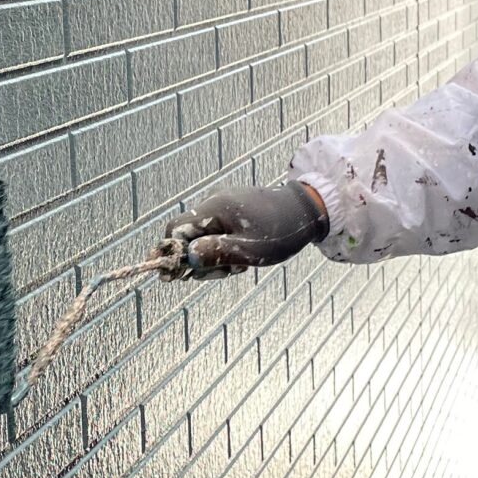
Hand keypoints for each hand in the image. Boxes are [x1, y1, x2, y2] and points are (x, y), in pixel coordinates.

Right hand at [164, 183, 328, 274]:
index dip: (172, 252)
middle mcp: (213, 203)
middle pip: (188, 236)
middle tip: (225, 273)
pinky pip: (217, 233)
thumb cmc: (280, 231)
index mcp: (213, 208)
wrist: (306, 211)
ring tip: (239, 266)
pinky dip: (225, 249)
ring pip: (203, 238)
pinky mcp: (231, 212)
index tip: (177, 275)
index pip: (175, 229)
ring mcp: (222, 206)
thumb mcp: (248, 251)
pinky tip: (243, 257)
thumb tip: (184, 259)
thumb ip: (215, 254)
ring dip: (215, 257)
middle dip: (200, 259)